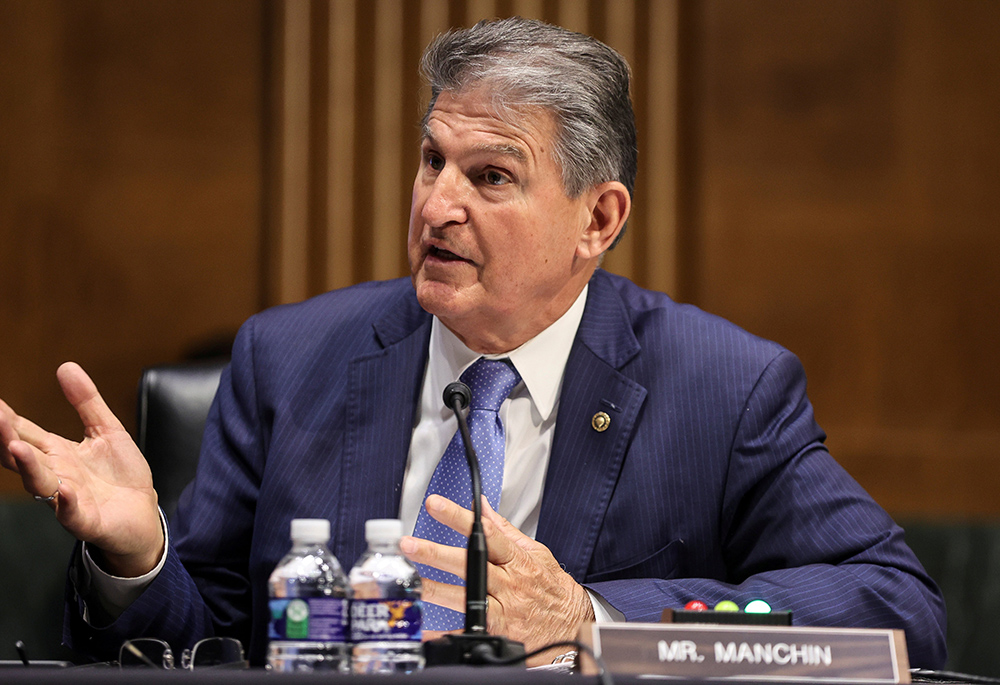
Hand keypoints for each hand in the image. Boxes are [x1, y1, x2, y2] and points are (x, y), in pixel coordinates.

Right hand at [0, 362, 162, 576]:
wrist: (142, 514)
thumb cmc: (120, 475)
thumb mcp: (107, 430)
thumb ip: (86, 401)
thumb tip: (65, 365)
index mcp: (57, 452)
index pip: (24, 431)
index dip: (6, 417)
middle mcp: (55, 474)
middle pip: (23, 455)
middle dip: (6, 437)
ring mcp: (67, 498)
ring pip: (40, 483)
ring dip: (28, 466)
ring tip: (16, 447)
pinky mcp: (86, 520)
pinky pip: (72, 512)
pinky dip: (66, 502)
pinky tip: (65, 490)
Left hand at [400, 494, 594, 665]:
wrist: (572, 625)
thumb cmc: (552, 588)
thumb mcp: (535, 553)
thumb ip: (504, 530)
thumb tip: (482, 506)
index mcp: (517, 559)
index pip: (485, 533)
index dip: (459, 517)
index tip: (435, 505)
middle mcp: (508, 583)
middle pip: (468, 564)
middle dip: (436, 553)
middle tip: (409, 545)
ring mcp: (502, 608)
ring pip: (463, 597)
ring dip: (434, 589)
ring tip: (410, 583)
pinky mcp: (498, 631)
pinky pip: (467, 631)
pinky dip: (444, 633)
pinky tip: (424, 629)